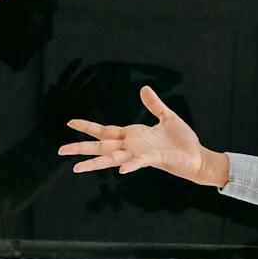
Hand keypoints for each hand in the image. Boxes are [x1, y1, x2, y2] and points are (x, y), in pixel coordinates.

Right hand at [58, 86, 226, 186]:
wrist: (197, 156)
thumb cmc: (182, 141)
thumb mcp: (167, 117)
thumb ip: (154, 105)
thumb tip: (143, 88)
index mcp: (132, 136)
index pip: (104, 132)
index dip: (88, 127)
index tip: (69, 123)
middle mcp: (132, 147)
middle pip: (101, 147)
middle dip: (80, 148)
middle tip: (60, 150)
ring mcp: (140, 155)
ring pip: (112, 159)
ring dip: (95, 162)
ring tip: (75, 168)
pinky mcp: (154, 159)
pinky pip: (139, 163)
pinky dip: (130, 165)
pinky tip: (120, 170)